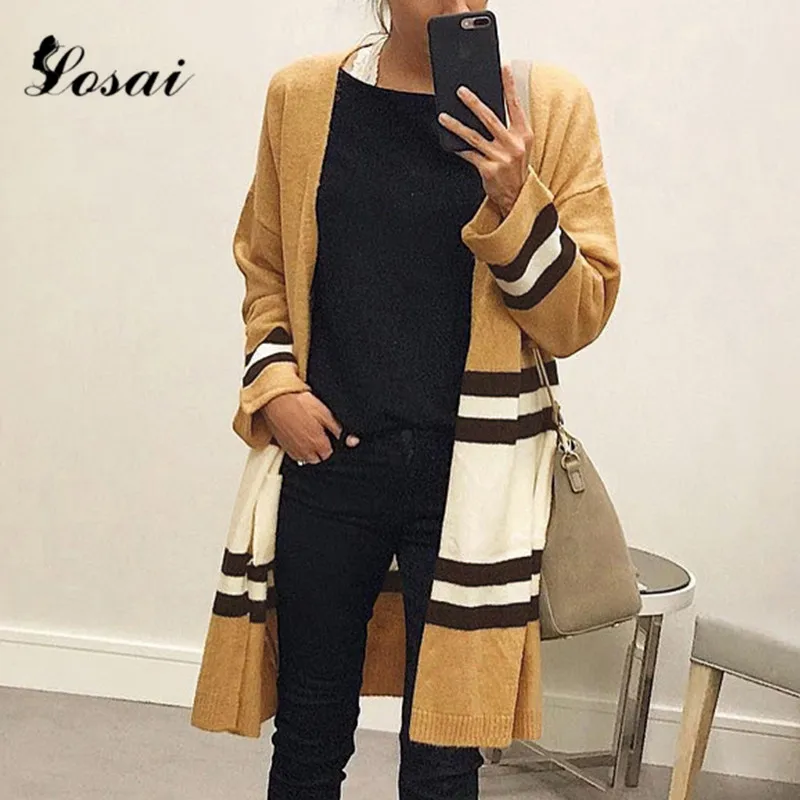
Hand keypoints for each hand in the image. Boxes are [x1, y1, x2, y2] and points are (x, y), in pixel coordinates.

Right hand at [261, 391, 359, 462]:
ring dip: (310, 448)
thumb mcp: (325, 413)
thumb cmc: (300, 404)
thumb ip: (339, 430)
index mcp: (319, 445)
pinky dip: (299, 447)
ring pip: (307, 457)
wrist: (276, 400)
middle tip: (318, 430)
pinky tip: (298, 433)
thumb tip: (352, 441)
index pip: (332, 453)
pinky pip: (296, 454)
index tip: (328, 433)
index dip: (331, 442)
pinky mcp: (284, 448)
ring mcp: (294, 451)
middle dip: (321, 447)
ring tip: (308, 431)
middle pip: (320, 457)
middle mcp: (306, 452)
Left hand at [437, 63, 532, 216]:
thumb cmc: (516, 168)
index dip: (509, 85)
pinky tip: (449, 142)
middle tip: (460, 91)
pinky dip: (458, 148)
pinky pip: (469, 155)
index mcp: (524, 134)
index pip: (515, 105)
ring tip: (444, 116)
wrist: (518, 196)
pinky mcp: (489, 170)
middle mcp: (513, 145)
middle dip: (473, 103)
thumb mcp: (520, 145)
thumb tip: (486, 108)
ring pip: (474, 137)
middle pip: (490, 118)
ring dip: (456, 125)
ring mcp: (501, 158)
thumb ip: (508, 127)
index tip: (503, 67)